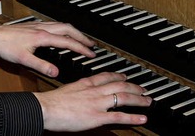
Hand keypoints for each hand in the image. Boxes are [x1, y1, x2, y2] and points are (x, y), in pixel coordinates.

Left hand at [0, 21, 94, 76]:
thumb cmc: (5, 45)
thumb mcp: (23, 59)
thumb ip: (41, 66)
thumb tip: (56, 72)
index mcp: (42, 37)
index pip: (67, 42)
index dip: (81, 48)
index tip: (91, 54)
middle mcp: (42, 28)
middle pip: (68, 29)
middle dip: (82, 37)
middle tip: (92, 45)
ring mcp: (38, 25)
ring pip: (62, 25)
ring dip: (74, 31)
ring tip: (81, 39)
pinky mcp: (34, 25)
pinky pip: (54, 24)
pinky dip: (64, 29)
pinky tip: (62, 33)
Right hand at [33, 72, 151, 131]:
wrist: (46, 108)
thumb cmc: (51, 101)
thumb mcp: (66, 90)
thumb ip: (77, 90)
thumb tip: (79, 93)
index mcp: (85, 83)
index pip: (106, 76)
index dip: (118, 75)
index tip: (125, 76)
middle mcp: (94, 91)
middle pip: (119, 85)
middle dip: (134, 86)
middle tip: (143, 89)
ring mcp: (97, 103)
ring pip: (123, 98)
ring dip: (138, 99)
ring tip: (148, 101)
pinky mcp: (97, 117)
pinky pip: (119, 116)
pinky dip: (133, 117)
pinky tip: (142, 118)